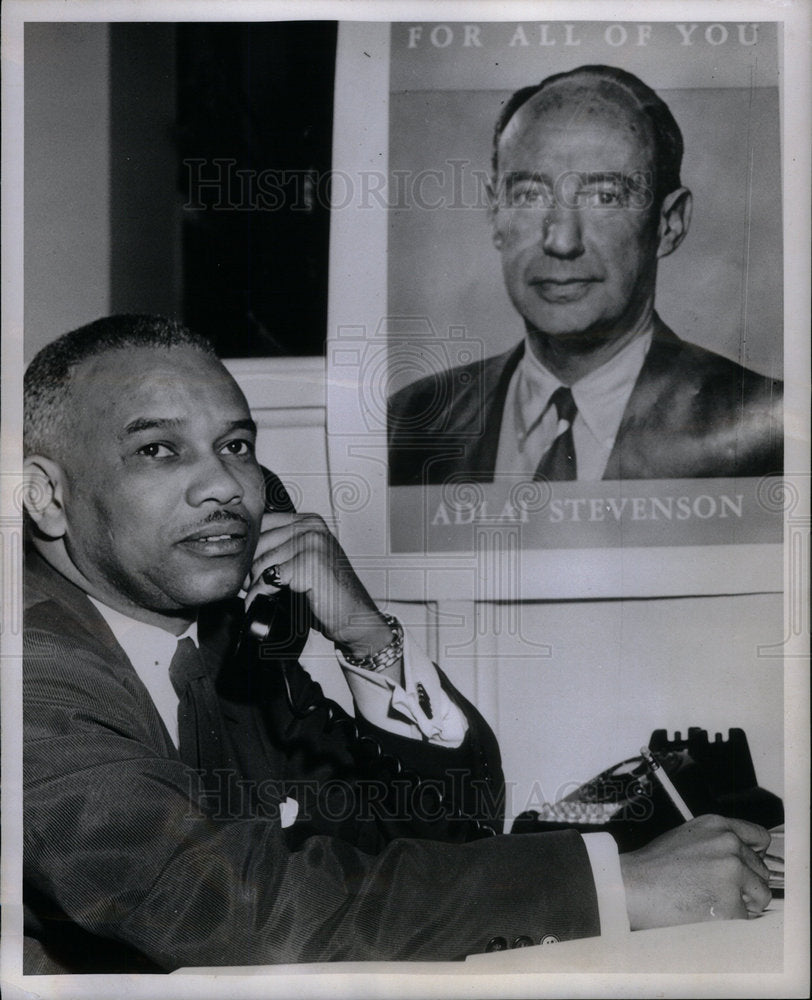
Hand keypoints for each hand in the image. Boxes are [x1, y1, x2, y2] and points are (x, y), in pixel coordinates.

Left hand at [244, 511, 393, 661]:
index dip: (250, 548)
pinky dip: (260, 595)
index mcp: (310, 521)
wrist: (354, 616)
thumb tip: (242, 554)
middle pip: (258, 543)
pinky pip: (268, 579)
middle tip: (250, 587)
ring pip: (261, 562)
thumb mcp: (303, 561)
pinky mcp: (309, 564)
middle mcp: (312, 527)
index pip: (263, 524)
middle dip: (249, 569)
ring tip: (258, 595)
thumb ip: (280, 548)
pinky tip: (262, 602)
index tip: (247, 569)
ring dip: (253, 584)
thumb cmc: (329, 592)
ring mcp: (312, 544)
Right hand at [618, 814, 771, 929]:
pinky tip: (706, 914)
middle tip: (717, 891)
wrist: (632, 886)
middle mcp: (729, 845)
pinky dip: (730, 922)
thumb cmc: (653, 865)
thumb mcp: (687, 836)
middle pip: (761, 871)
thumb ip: (716, 841)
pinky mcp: (731, 905)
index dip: (756, 854)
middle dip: (746, 884)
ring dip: (743, 903)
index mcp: (718, 826)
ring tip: (711, 902)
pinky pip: (745, 920)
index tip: (751, 866)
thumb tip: (741, 857)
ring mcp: (732, 874)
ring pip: (760, 896)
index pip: (759, 837)